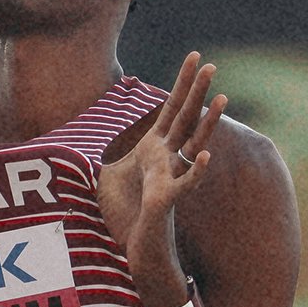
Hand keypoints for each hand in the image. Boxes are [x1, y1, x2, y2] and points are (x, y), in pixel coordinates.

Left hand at [97, 52, 226, 306]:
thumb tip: (85, 136)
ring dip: (207, 123)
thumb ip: (103, 153)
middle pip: (184, 118)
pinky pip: (184, 184)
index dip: (181, 83)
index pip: (170, 109)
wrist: (132, 250)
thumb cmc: (123, 217)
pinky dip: (194, 171)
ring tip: (222, 99)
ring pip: (192, 145)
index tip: (195, 56)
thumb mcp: (106, 175)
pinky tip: (204, 156)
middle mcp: (166, 160)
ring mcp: (169, 178)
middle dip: (196, 91)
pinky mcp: (165, 200)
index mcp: (154, 150)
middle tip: (210, 63)